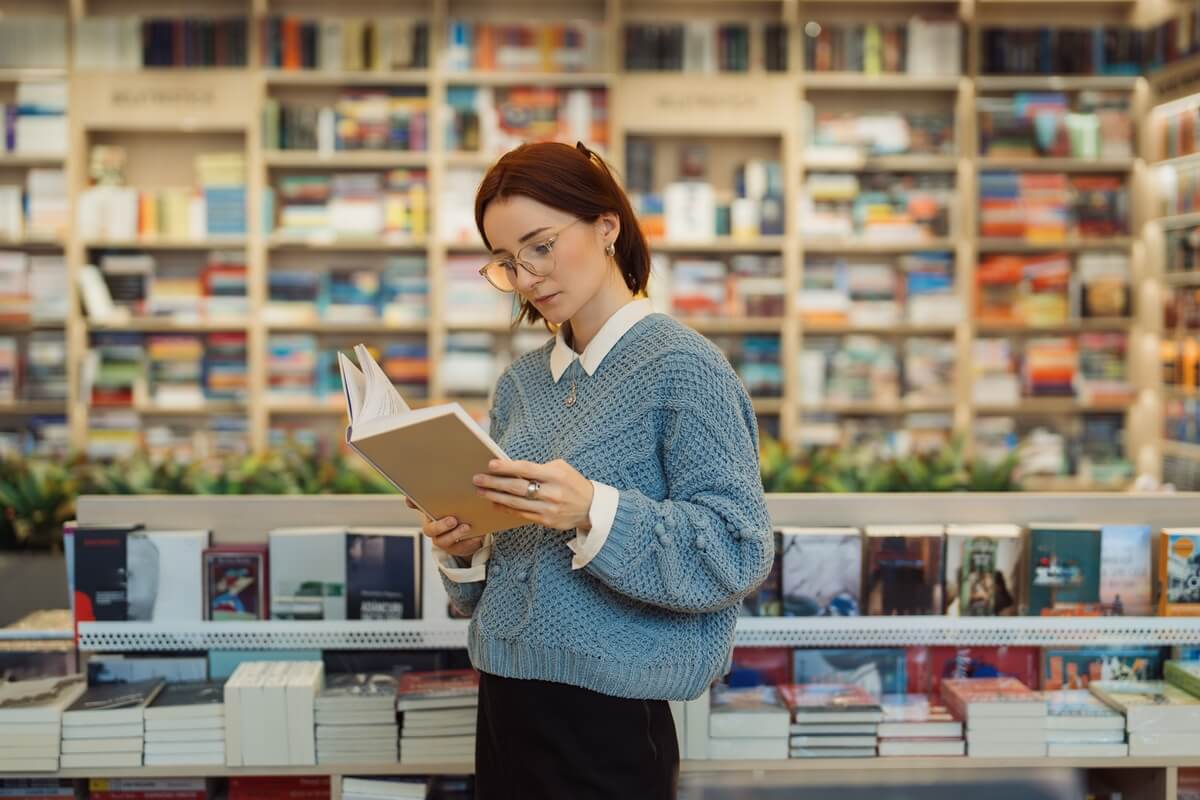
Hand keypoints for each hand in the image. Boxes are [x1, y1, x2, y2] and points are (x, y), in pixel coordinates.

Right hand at [406, 497, 484, 558]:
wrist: (466, 533)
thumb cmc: (456, 513)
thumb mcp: (451, 502)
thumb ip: (446, 492)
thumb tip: (441, 475)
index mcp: (428, 513)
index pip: (417, 506)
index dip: (413, 503)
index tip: (412, 499)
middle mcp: (432, 528)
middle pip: (430, 529)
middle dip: (441, 526)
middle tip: (453, 520)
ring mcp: (442, 540)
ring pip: (443, 541)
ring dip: (455, 534)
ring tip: (467, 527)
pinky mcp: (455, 548)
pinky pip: (459, 548)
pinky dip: (468, 543)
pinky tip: (476, 537)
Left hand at [472, 458, 594, 531]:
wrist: (591, 508)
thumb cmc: (573, 483)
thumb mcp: (562, 468)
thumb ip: (540, 468)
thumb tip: (513, 468)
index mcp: (556, 475)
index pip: (526, 469)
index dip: (507, 467)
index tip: (491, 464)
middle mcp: (551, 492)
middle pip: (517, 487)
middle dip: (495, 483)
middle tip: (478, 479)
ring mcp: (548, 508)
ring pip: (516, 503)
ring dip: (496, 497)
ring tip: (481, 491)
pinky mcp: (546, 521)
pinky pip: (521, 514)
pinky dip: (506, 509)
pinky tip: (495, 503)